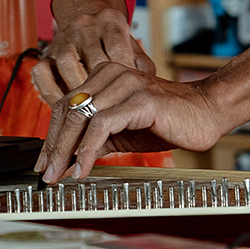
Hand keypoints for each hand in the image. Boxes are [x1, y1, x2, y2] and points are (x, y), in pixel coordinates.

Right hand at [31, 0, 154, 105]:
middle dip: (103, 90)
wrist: (90, 24)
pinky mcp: (46, 53)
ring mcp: (63, 38)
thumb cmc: (116, 45)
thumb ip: (142, 69)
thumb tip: (145, 91)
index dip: (124, 77)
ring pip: (67, 64)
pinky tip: (66, 109)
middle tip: (111, 114)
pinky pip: (43, 73)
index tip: (129, 100)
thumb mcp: (133, 49)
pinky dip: (53, 94)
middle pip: (93, 60)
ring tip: (89, 115)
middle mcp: (85, 26)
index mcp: (111, 21)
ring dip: (79, 93)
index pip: (118, 49)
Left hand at [34, 62, 227, 182]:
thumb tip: (68, 159)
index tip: (43, 162)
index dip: (51, 134)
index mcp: (105, 76)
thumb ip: (97, 139)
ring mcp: (125, 84)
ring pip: (81, 114)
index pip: (67, 104)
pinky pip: (103, 124)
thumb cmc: (167, 120)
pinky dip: (88, 148)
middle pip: (68, 108)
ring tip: (60, 174)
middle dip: (53, 144)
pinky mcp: (139, 99)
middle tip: (46, 173)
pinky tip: (83, 168)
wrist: (206, 113)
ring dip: (66, 149)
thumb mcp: (123, 132)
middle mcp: (112, 74)